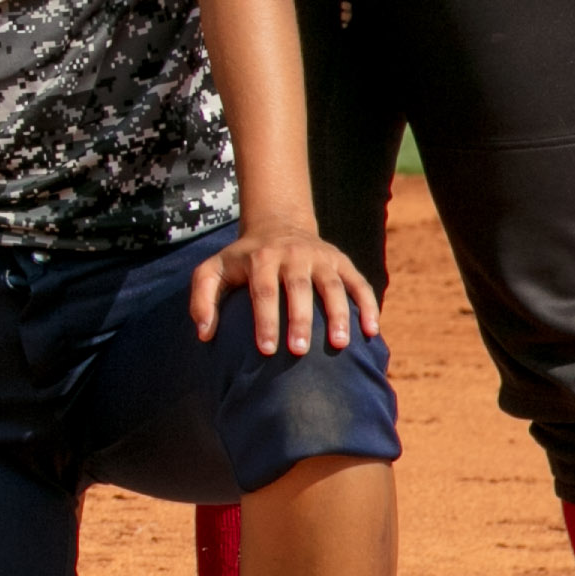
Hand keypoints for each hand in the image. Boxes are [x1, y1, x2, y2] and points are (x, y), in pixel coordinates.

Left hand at [191, 213, 380, 357]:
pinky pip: (359, 283)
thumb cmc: (242, 259)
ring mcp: (321, 258)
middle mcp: (293, 255)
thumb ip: (202, 299)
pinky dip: (368, 305)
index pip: (263, 291)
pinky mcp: (342, 262)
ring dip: (339, 315)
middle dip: (300, 320)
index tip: (266, 350)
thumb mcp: (213, 270)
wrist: (277, 224)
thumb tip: (204, 335)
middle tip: (299, 351)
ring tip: (340, 345)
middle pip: (298, 288)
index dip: (265, 320)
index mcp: (261, 258)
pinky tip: (372, 331)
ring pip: (332, 286)